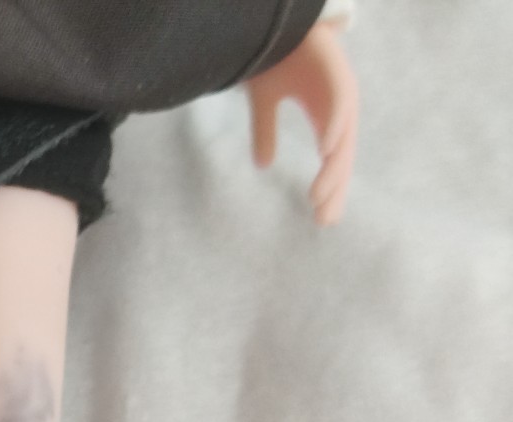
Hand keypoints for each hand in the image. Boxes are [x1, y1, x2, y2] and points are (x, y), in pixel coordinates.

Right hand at [246, 19, 359, 225]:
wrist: (270, 18)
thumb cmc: (270, 55)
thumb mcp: (264, 101)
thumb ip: (266, 132)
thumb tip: (264, 164)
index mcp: (323, 112)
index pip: (332, 157)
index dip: (328, 185)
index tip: (321, 216)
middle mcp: (337, 104)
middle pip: (342, 154)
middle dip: (334, 187)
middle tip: (324, 218)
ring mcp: (340, 88)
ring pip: (342, 135)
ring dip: (333, 166)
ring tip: (321, 195)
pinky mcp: (336, 71)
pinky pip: (338, 105)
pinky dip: (333, 127)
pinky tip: (326, 151)